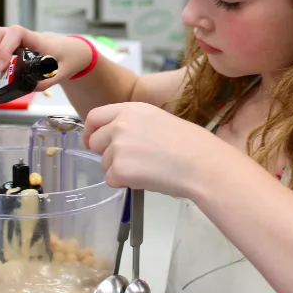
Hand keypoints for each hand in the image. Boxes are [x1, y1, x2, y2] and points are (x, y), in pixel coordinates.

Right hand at [0, 25, 93, 89]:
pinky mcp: (4, 46)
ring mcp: (9, 39)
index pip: (15, 33)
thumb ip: (47, 79)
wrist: (68, 50)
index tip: (2, 67)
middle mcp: (19, 35)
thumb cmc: (66, 57)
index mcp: (35, 38)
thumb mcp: (62, 71)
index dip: (4, 47)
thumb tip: (30, 86)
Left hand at [84, 102, 226, 197]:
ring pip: (104, 163)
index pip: (95, 116)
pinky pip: (111, 179)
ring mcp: (118, 146)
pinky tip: (146, 179)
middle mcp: (120, 124)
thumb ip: (134, 125)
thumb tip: (118, 139)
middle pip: (96, 142)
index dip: (91, 131)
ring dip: (119, 170)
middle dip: (108, 153)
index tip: (92, 141)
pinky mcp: (119, 169)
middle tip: (130, 161)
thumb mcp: (158, 120)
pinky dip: (124, 183)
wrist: (202, 164)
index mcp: (131, 109)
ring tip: (147, 169)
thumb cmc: (190, 144)